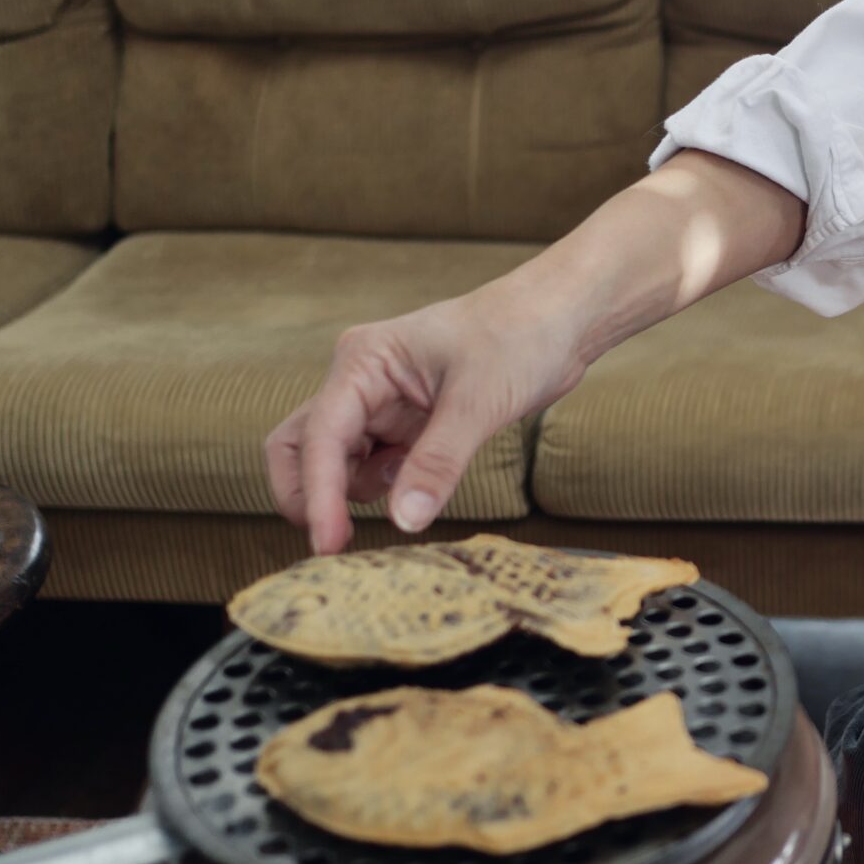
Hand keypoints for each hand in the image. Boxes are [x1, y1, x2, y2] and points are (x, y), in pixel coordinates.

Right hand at [266, 151, 803, 553]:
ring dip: (358, 490)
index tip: (326, 544)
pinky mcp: (407, 424)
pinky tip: (425, 479)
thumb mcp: (481, 401)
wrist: (561, 318)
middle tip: (338, 541)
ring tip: (418, 480)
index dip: (317, 495)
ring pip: (337, 462)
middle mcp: (360, 382)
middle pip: (301, 448)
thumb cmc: (520, 337)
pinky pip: (375, 466)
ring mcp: (381, 405)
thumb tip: (404, 521)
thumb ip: (439, 462)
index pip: (318, 437)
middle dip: (311, 494)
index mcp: (362, 362)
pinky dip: (388, 487)